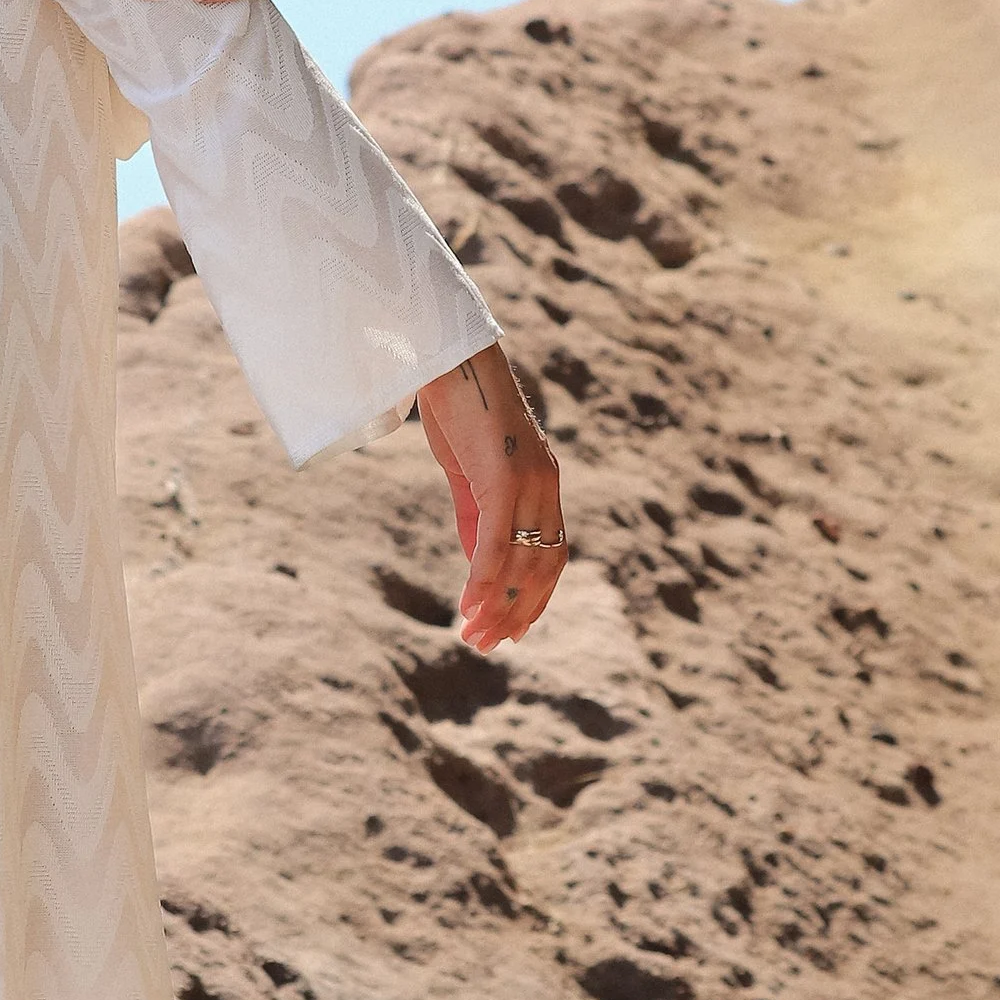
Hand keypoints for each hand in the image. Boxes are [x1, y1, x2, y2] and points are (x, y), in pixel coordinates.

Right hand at [415, 345, 566, 651]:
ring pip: (523, 562)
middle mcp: (545, 487)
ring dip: (500, 606)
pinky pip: (497, 542)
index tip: (510, 628)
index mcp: (542, 484)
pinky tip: (468, 605)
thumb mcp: (468, 469)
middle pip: (543, 567)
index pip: (551, 554)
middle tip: (489, 645)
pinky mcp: (504, 477)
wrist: (448, 354)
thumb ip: (477, 515)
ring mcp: (529, 482)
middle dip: (518, 612)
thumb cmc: (456, 406)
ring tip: (474, 636)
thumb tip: (480, 562)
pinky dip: (486, 579)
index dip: (535, 597)